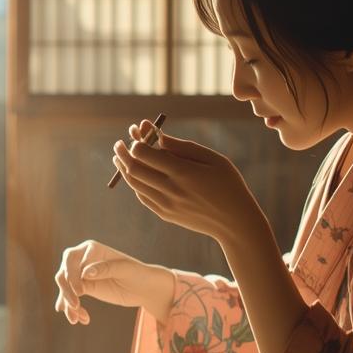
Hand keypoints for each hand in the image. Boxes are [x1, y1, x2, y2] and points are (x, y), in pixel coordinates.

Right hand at [54, 240, 172, 324]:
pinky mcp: (84, 288)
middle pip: (64, 274)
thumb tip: (85, 272)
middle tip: (75, 307)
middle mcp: (83, 259)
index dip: (72, 275)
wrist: (145, 288)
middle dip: (66, 291)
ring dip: (67, 304)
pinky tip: (76, 319)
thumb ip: (105, 269)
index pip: (71, 259)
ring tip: (75, 319)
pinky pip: (71, 298)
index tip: (80, 292)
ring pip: (65, 288)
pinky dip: (72, 309)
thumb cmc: (138, 273)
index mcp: (91, 249)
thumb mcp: (124, 270)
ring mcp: (82, 275)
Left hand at [112, 120, 267, 243]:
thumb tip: (157, 135)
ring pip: (135, 183)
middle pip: (134, 168)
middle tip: (118, 143)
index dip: (137, 140)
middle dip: (123, 153)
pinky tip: (135, 173)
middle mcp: (171, 189)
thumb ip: (182, 147)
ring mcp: (166, 204)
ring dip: (124, 168)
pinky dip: (135, 182)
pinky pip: (142, 196)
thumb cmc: (227, 184)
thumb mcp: (212, 159)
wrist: (234, 222)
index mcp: (183, 172)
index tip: (137, 130)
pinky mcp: (164, 214)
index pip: (145, 153)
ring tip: (118, 156)